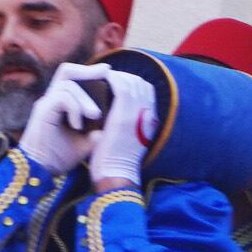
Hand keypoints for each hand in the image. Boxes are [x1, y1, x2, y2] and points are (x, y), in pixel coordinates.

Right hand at [19, 68, 100, 173]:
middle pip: (66, 71)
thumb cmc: (59, 158)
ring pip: (68, 84)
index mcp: (61, 104)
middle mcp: (51, 100)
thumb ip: (96, 132)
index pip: (73, 78)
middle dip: (87, 70)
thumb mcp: (84, 143)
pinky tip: (78, 125)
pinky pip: (61, 97)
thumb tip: (109, 126)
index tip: (108, 71)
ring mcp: (45, 104)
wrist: (41, 171)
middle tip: (105, 72)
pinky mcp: (42, 111)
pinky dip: (74, 108)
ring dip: (85, 99)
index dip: (89, 72)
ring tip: (95, 116)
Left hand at [86, 67, 156, 191]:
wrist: (116, 175)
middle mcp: (148, 114)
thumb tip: (122, 117)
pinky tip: (100, 80)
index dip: (133, 83)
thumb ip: (131, 127)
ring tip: (102, 78)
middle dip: (125, 76)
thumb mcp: (130, 142)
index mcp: (152, 120)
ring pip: (132, 81)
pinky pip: (121, 87)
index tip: (117, 84)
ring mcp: (137, 114)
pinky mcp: (123, 116)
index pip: (147, 91)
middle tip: (107, 78)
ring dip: (117, 76)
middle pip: (141, 83)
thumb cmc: (117, 162)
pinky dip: (111, 80)